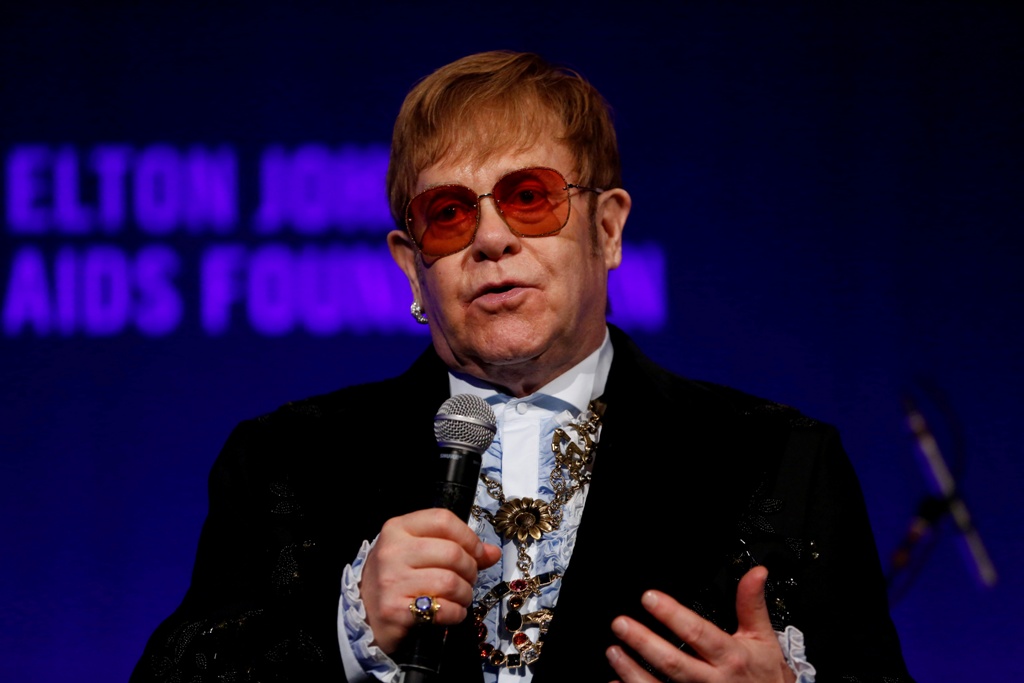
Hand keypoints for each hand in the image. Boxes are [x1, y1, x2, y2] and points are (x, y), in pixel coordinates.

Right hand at [359, 508, 500, 653]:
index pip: (443, 520)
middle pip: (452, 552)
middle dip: (470, 569)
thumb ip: (454, 547)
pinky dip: (456, 613)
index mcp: (398, 528)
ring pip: (450, 582)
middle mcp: (392, 551)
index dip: (468, 537)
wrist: (363, 615)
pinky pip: (442, 609)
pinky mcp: (395, 610)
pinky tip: (451, 612)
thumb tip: (492, 552)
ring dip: (465, 594)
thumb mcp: (417, 554)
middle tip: (468, 579)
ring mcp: (391, 580)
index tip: (477, 552)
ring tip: (460, 597)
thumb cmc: (395, 579)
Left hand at [606, 567, 795, 682]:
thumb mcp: (763, 639)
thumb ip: (751, 604)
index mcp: (731, 656)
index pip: (698, 633)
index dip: (672, 615)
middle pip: (674, 662)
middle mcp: (713, 680)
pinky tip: (616, 681)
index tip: (649, 597)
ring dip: (633, 671)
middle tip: (621, 624)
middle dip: (645, 642)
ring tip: (613, 651)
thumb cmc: (765, 676)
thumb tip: (755, 572)